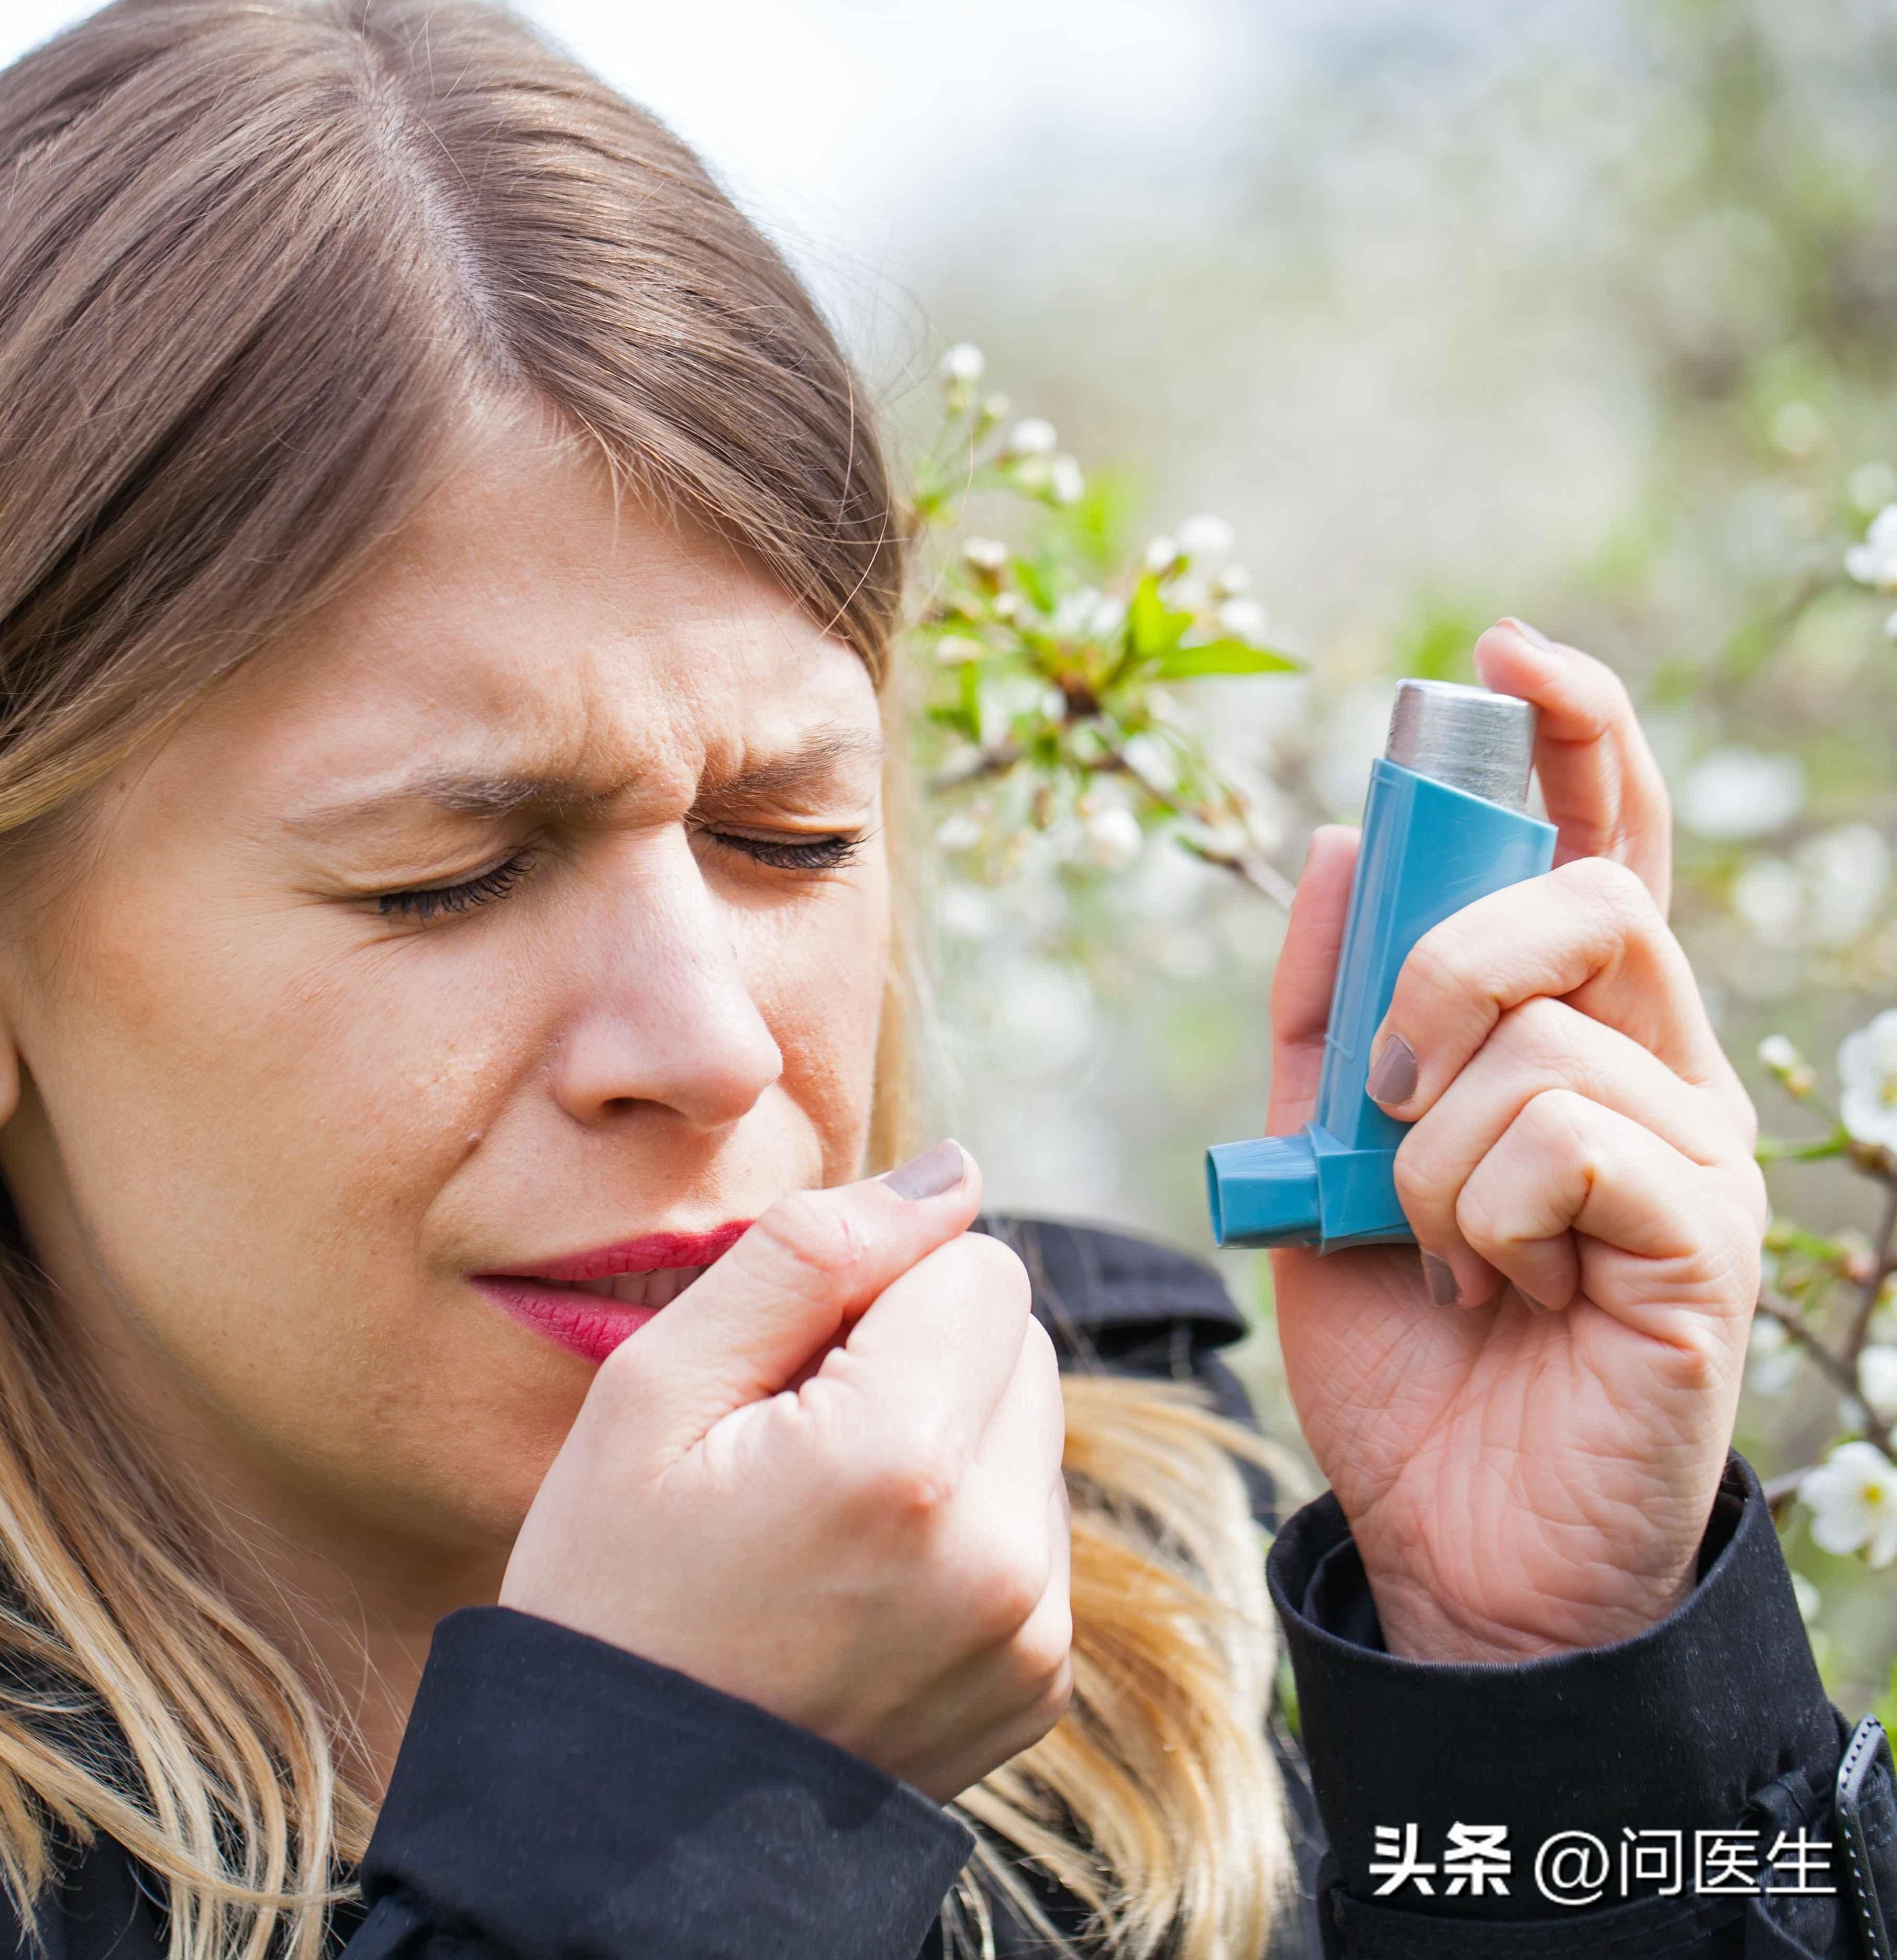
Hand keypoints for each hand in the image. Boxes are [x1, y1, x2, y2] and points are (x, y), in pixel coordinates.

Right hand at [500, 1143, 1069, 1800]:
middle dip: (919, 1353)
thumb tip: (951, 1172)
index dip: (872, 1288)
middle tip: (790, 1440)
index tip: (783, 1368)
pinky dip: (960, 1527)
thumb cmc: (611, 1587)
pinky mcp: (1037, 1683)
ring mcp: (1028, 1630)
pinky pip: (1030, 1533)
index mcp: (898, 1458)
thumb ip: (809, 1253)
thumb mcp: (655, 1391)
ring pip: (1029, 1433)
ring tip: (819, 1518)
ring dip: (946, 1436)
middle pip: (1018, 1341)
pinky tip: (856, 1579)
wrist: (621, 1812)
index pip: (975, 1264)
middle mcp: (995, 1549)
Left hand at [1266, 620, 1764, 1662]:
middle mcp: (1662, 1073)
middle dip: (1445, 969)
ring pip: (1544, 1036)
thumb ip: (1330, 1012)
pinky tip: (1502, 1291)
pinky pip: (1564, 1141)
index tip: (1508, 650)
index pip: (1602, 844)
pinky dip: (1482, 1214)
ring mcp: (1697, 1154)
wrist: (1453, 1536)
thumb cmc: (1404, 1350)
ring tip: (1450, 1252)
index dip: (1576, 735)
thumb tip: (1337, 846)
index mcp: (1578, 1038)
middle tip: (1391, 1095)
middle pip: (1583, 899)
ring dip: (1436, 1148)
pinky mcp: (1703, 1241)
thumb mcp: (1324, 1157)